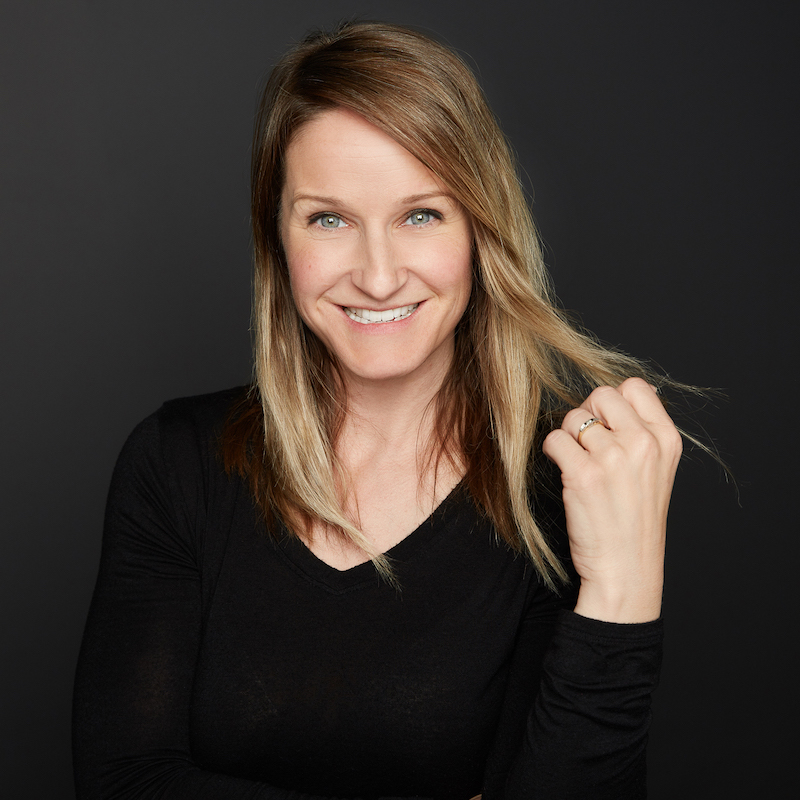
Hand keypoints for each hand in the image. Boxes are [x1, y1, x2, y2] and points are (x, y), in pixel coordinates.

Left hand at [542, 378, 682, 622]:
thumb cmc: (635, 522)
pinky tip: (564, 470)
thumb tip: (625, 393)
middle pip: (601, 394)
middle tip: (586, 443)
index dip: (613, 401)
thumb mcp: (657, 470)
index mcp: (666, 439)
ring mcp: (613, 458)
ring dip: (567, 437)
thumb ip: (644, 432)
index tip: (608, 425)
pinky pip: (555, 439)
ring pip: (573, 416)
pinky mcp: (584, 475)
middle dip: (586, 413)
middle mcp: (643, 444)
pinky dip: (553, 451)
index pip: (635, 386)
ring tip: (577, 463)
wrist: (627, 570)